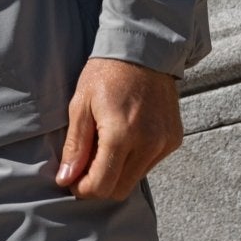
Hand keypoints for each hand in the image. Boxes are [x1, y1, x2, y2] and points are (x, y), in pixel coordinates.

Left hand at [56, 57, 182, 200]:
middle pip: (119, 190)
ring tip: (104, 146)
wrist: (144, 51)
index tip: (72, 178)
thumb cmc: (106, 74)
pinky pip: (150, 164)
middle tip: (85, 167)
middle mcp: (148, 143)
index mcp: (121, 135)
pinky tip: (125, 138)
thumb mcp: (80, 105)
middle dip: (98, 185)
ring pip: (135, 179)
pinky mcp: (174, 140)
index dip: (82, 189)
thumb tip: (66, 179)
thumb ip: (75, 146)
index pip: (101, 186)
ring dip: (116, 173)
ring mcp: (164, 143)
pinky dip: (134, 160)